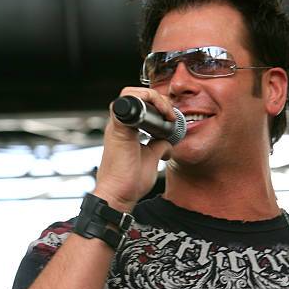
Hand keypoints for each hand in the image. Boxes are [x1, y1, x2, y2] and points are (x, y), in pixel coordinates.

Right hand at [94, 87, 175, 210]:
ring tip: (166, 112)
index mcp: (126, 129)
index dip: (158, 104)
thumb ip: (159, 146)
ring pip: (130, 93)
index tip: (172, 118)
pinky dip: (147, 101)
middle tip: (170, 113)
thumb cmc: (130, 181)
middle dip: (157, 97)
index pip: (140, 103)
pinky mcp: (118, 129)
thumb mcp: (151, 158)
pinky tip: (162, 115)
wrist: (119, 195)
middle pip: (136, 94)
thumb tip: (168, 142)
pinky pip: (128, 102)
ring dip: (153, 97)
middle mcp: (120, 124)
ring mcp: (117, 125)